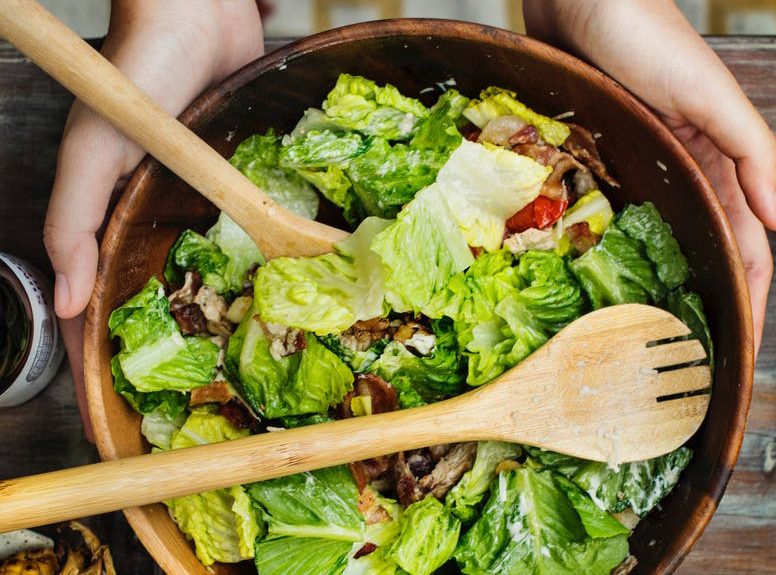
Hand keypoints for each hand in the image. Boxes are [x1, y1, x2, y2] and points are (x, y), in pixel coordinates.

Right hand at [44, 0, 263, 438]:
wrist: (198, 12)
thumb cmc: (136, 73)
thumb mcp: (93, 149)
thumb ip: (73, 220)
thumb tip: (67, 302)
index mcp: (122, 210)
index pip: (111, 288)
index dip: (115, 338)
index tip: (133, 388)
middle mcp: (166, 208)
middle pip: (173, 280)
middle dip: (190, 326)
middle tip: (215, 376)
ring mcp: (210, 191)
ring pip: (222, 255)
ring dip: (240, 291)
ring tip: (262, 341)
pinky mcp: (248, 169)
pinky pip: (259, 214)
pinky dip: (272, 242)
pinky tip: (295, 274)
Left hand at [525, 0, 774, 353]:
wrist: (583, 2)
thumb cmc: (646, 38)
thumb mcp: (710, 93)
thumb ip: (753, 150)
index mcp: (718, 160)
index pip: (747, 242)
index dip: (749, 291)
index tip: (736, 343)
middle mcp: (681, 170)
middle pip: (704, 248)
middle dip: (708, 297)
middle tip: (691, 353)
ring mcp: (639, 167)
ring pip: (661, 236)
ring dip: (665, 278)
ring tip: (650, 328)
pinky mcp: (599, 159)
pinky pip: (612, 213)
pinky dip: (617, 246)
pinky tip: (607, 276)